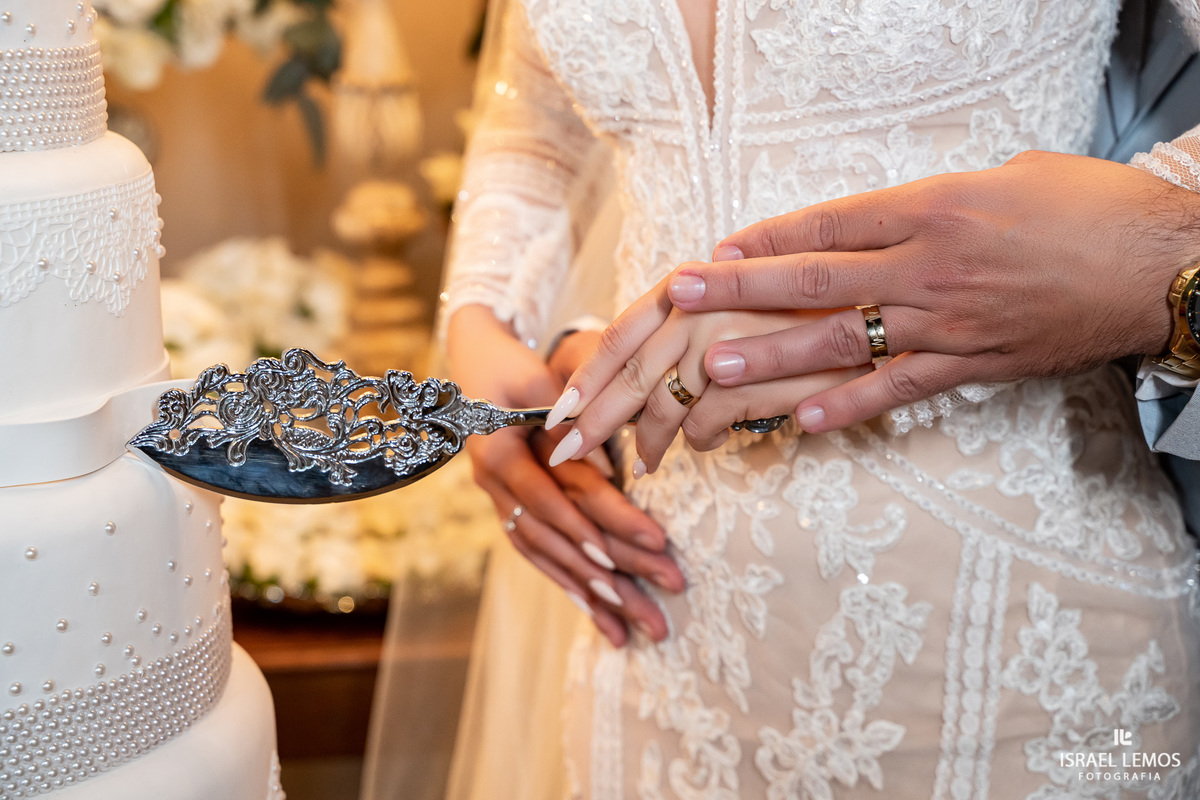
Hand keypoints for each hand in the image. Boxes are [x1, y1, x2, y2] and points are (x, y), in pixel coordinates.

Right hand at [448, 307, 682, 646]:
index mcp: (497, 453)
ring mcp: (498, 502)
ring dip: (591, 596)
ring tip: (636, 629)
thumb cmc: (512, 365)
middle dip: (606, 579)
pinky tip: (602, 619)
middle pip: (555, 540)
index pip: (551, 498)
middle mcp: (493, 486)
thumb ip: (569, 424)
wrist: (474, 363)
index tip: (642, 551)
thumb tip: (608, 472)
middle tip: (656, 612)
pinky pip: (539, 555)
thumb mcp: (537, 381)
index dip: (592, 526)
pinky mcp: (511, 510)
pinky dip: (570, 587)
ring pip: (547, 557)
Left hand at [545, 293, 864, 471]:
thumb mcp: (735, 302)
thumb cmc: (797, 305)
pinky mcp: (762, 377)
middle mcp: (704, 308)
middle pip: (632, 380)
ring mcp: (732, 342)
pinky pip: (710, 424)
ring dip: (653, 443)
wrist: (874, 298)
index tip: (559, 413)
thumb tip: (636, 376)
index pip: (621, 336)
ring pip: (669, 410)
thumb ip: (687, 325)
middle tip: (566, 454)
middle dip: (595, 423)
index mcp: (692, 285)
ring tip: (648, 462)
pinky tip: (704, 447)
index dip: (586, 379)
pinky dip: (701, 442)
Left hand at [666, 151, 1199, 432]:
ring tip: (712, 370)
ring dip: (771, 357)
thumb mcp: (1005, 176)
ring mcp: (946, 322)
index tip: (715, 248)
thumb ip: (935, 201)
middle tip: (678, 297)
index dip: (764, 238)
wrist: (1164, 265)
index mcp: (931, 207)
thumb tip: (890, 217)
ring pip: (841, 341)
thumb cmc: (1090, 207)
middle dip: (738, 289)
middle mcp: (927, 266)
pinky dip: (847, 407)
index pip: (826, 225)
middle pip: (813, 280)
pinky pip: (897, 390)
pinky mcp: (972, 366)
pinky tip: (800, 422)